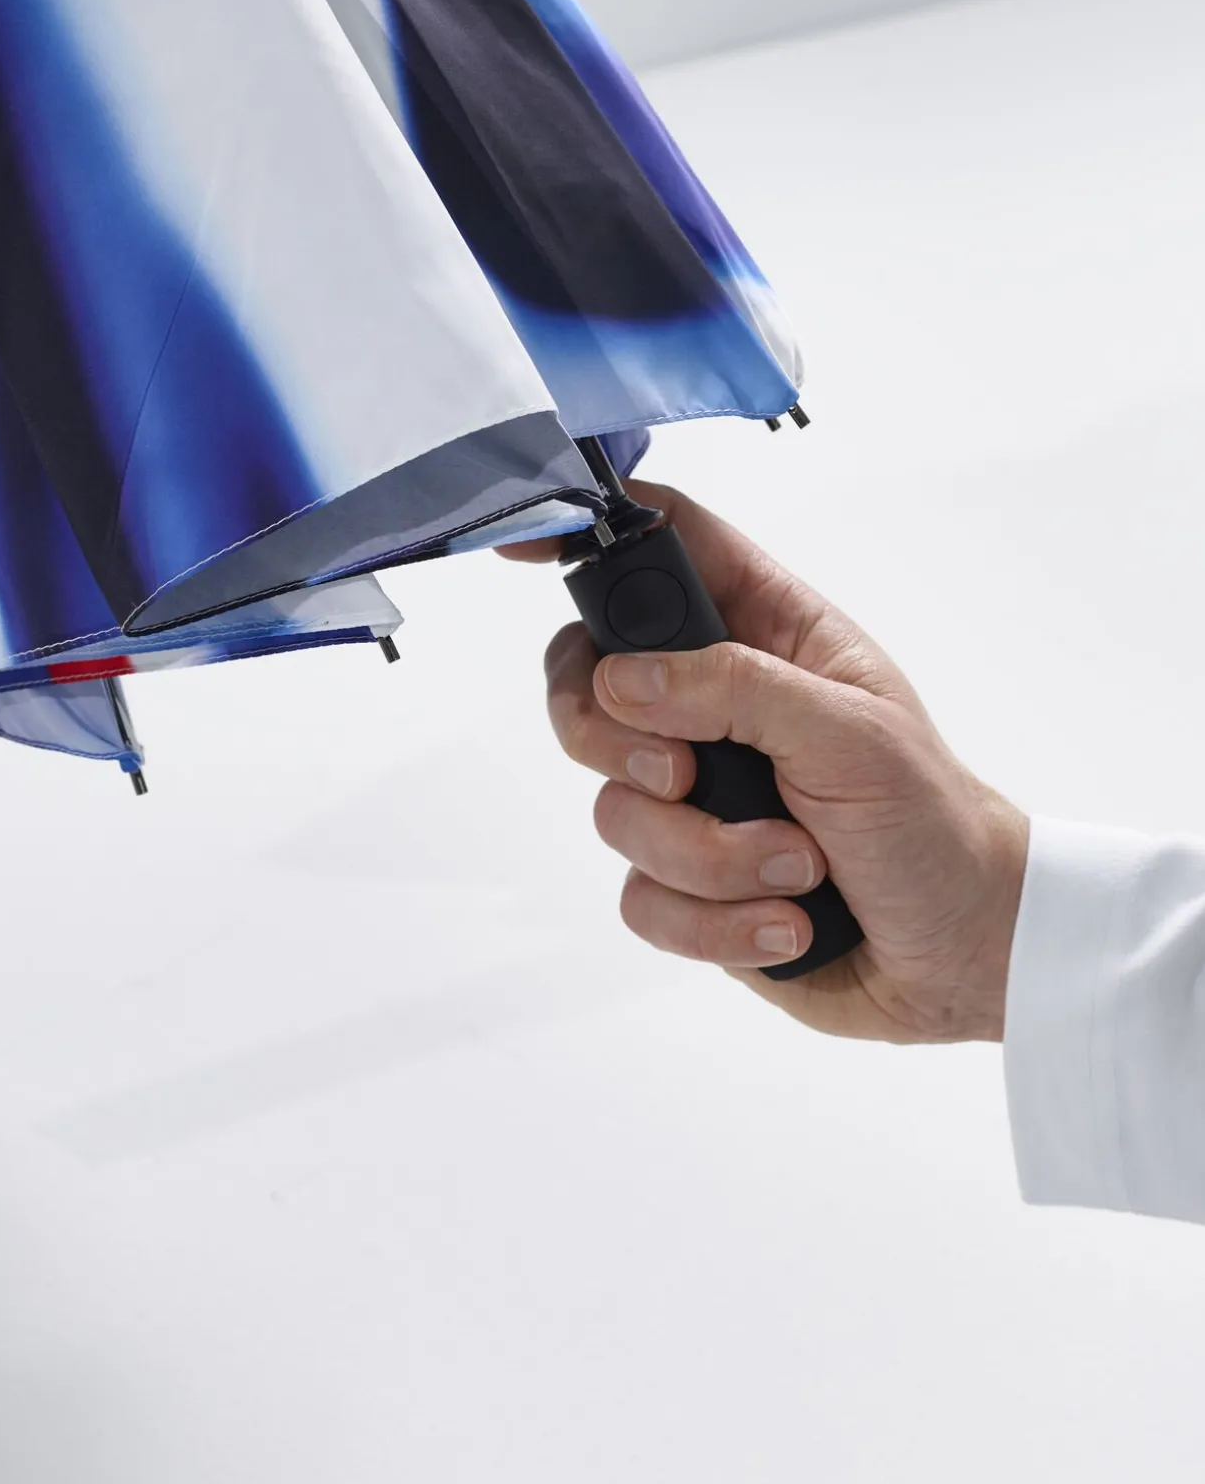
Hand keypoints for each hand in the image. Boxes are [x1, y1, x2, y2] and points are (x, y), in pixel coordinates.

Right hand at [502, 485, 1028, 1042]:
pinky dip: (712, 921)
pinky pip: (640, 896)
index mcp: (767, 631)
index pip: (664, 545)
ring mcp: (696, 795)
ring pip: (614, 807)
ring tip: (798, 867)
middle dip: (616, 740)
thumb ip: (733, 687)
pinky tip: (786, 924)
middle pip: (588, 683)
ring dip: (710, 855)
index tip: (520, 547)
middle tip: (684, 774)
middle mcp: (717, 703)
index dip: (590, 530)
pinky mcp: (690, 882)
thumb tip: (622, 680)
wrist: (964, 953)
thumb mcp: (850, 731)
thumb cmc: (934, 822)